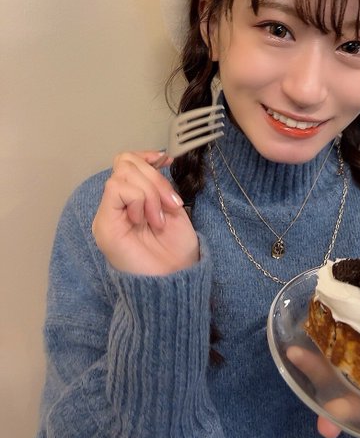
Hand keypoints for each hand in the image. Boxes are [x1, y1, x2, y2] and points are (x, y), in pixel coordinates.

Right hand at [92, 151, 198, 275]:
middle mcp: (114, 206)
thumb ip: (159, 185)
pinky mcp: (105, 225)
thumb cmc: (176, 250)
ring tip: (160, 217)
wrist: (176, 280)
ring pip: (122, 174)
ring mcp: (107, 215)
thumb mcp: (171, 208)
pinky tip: (148, 220)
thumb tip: (159, 157)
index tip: (167, 160)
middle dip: (154, 177)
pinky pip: (117, 189)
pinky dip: (139, 198)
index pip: (126, 162)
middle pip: (125, 163)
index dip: (146, 157)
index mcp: (129, 201)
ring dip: (149, 191)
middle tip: (170, 204)